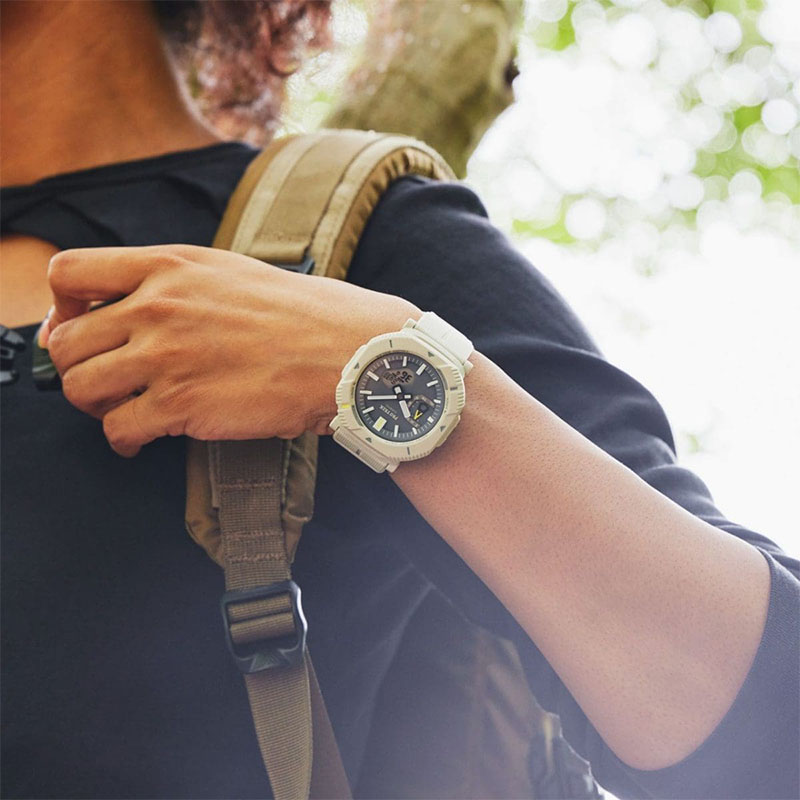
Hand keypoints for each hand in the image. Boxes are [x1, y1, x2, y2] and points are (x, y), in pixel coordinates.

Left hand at [42, 244, 419, 456]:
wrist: (345, 352)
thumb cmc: (303, 314)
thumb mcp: (231, 272)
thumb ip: (176, 283)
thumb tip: (138, 305)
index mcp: (169, 266)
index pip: (70, 273)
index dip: (61, 307)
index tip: (80, 326)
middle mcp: (157, 307)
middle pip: (66, 343)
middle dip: (79, 368)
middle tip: (107, 381)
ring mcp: (167, 356)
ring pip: (80, 388)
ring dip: (96, 405)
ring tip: (124, 409)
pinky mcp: (182, 404)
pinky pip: (117, 429)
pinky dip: (123, 440)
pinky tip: (142, 438)